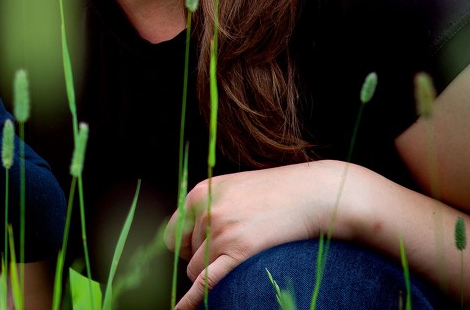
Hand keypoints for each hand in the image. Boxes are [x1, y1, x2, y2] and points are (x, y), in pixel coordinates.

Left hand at [166, 161, 350, 309]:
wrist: (312, 194)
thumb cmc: (275, 192)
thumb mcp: (233, 188)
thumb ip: (210, 207)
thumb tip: (192, 234)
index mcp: (199, 193)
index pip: (174, 233)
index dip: (186, 247)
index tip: (201, 251)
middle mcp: (205, 210)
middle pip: (187, 254)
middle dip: (203, 260)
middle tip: (230, 252)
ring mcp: (220, 231)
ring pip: (197, 270)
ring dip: (212, 272)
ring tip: (241, 258)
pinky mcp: (239, 249)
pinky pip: (206, 282)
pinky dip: (192, 299)